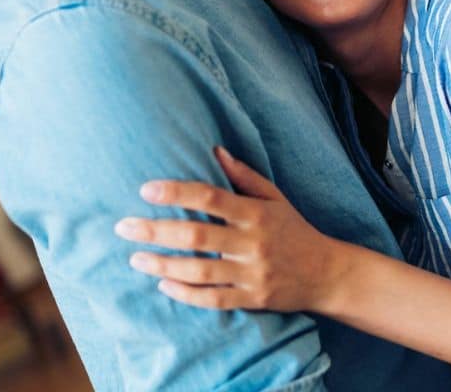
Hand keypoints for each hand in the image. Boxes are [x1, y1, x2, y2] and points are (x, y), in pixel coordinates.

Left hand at [115, 146, 341, 312]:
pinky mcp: (252, 299)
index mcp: (256, 213)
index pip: (211, 198)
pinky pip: (213, 299)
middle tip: (123, 227)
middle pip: (196, 236)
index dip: (177, 193)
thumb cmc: (295, 229)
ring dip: (162, 265)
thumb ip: (244, 176)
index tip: (146, 190)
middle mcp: (253, 243)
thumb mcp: (275, 197)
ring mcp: (252, 273)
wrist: (327, 273)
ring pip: (199, 271)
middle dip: (156, 231)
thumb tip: (214, 150)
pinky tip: (163, 285)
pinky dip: (185, 293)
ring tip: (135, 257)